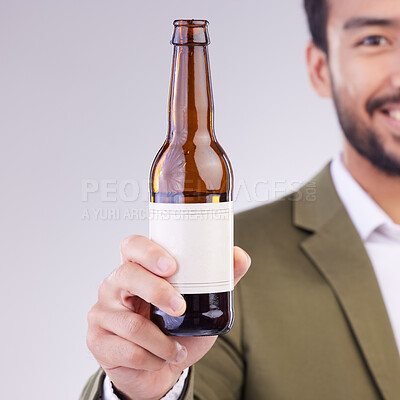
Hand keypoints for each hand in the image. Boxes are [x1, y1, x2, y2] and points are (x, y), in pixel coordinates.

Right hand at [86, 235, 250, 399]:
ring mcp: (102, 313)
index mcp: (136, 269)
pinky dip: (152, 358)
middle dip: (157, 292)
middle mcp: (114, 286)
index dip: (149, 252)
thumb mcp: (200, 304)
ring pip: (131, 323)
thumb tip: (240, 256)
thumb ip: (219, 279)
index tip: (172, 266)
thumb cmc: (176, 329)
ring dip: (161, 340)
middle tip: (181, 307)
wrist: (159, 368)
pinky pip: (127, 350)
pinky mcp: (98, 340)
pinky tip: (162, 358)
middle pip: (127, 276)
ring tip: (176, 348)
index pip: (132, 246)